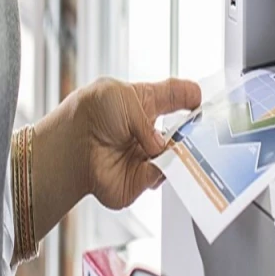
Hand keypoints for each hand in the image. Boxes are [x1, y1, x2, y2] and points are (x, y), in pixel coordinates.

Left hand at [81, 77, 200, 209]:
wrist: (69, 146)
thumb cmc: (89, 114)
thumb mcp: (121, 97)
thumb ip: (148, 119)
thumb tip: (161, 146)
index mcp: (148, 104)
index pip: (179, 97)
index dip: (194, 99)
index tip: (204, 103)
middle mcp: (152, 131)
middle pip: (187, 132)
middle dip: (195, 132)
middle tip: (195, 130)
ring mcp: (150, 156)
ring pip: (180, 156)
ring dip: (180, 152)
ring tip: (169, 146)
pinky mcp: (143, 179)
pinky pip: (165, 176)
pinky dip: (165, 170)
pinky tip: (156, 162)